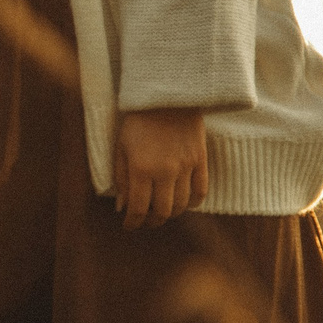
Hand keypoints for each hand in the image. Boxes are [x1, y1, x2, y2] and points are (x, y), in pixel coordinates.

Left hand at [113, 106, 206, 228]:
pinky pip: (201, 191)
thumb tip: (122, 208)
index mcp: (141, 169)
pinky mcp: (201, 160)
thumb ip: (121, 179)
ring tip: (163, 212)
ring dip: (172, 213)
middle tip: (146, 221)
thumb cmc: (138, 121)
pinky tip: (186, 203)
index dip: (133, 222)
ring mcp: (186, 167)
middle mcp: (165, 172)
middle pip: (163, 211)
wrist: (167, 96)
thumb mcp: (121, 147)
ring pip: (182, 205)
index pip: (138, 208)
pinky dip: (193, 202)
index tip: (129, 226)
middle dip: (152, 221)